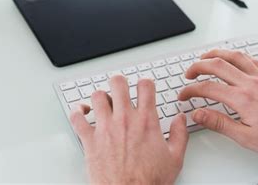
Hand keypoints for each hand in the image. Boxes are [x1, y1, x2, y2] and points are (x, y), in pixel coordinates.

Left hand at [70, 76, 188, 184]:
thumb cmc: (149, 181)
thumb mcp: (175, 158)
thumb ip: (180, 134)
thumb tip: (181, 119)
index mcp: (146, 121)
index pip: (145, 86)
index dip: (145, 83)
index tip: (144, 87)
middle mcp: (125, 119)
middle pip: (118, 83)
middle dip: (120, 82)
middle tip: (121, 87)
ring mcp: (105, 128)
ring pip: (97, 96)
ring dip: (100, 96)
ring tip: (103, 101)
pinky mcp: (89, 140)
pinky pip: (77, 118)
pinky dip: (77, 112)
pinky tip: (82, 112)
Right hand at [178, 49, 257, 156]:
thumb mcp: (246, 137)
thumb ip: (219, 123)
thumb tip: (199, 114)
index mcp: (242, 99)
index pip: (208, 88)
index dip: (191, 90)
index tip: (184, 95)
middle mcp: (251, 83)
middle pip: (217, 65)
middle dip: (198, 66)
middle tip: (188, 74)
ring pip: (234, 56)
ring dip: (216, 54)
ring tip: (205, 57)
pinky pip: (251, 59)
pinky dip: (238, 56)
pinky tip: (234, 58)